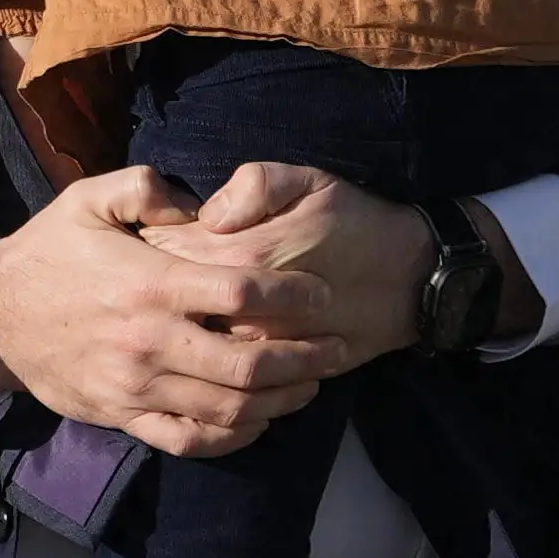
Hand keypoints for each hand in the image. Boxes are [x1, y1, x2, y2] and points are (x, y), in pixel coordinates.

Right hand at [0, 168, 347, 457]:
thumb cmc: (47, 254)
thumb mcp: (86, 200)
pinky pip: (189, 440)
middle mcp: (149, 341)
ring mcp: (137, 386)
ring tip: (312, 383)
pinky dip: (232, 436)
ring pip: (228, 407)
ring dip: (280, 399)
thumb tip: (199, 203)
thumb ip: (144, 187)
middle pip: (248, 362)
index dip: (295, 297)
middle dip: (305, 358)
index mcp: (150, 284)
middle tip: (336, 348)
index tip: (323, 296)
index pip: (243, 294)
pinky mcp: (124, 416)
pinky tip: (258, 421)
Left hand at [175, 171, 470, 361]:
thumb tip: (207, 213)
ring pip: (190, 345)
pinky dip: (203, 365)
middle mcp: (242, 310)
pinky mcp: (272, 375)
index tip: (149, 232)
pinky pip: (221, 376)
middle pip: (167, 304)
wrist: (409, 280)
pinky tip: (201, 346)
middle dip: (152, 289)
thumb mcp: (310, 181)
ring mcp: (256, 348)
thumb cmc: (355, 222)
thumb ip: (255, 185)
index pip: (162, 249)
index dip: (149, 240)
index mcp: (242, 255)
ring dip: (174, 329)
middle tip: (150, 276)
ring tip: (171, 310)